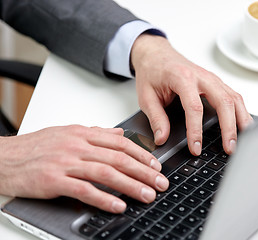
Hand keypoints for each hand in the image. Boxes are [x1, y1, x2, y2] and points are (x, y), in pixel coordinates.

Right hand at [0, 125, 168, 212]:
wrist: (5, 157)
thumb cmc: (36, 146)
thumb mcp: (69, 132)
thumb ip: (96, 133)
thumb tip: (119, 134)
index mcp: (83, 134)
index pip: (121, 143)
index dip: (142, 155)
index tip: (156, 166)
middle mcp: (78, 146)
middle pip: (119, 159)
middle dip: (144, 172)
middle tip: (160, 183)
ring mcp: (67, 163)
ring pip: (106, 173)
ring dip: (131, 186)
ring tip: (147, 195)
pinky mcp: (55, 181)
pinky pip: (85, 190)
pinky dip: (104, 199)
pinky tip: (118, 205)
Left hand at [131, 34, 252, 155]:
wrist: (156, 54)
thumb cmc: (152, 71)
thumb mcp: (146, 96)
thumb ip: (156, 118)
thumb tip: (162, 138)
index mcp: (182, 78)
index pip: (194, 107)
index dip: (196, 131)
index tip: (196, 148)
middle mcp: (201, 77)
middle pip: (223, 102)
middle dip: (228, 127)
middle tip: (229, 148)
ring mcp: (212, 79)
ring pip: (234, 98)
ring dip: (241, 120)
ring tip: (243, 141)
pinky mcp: (216, 83)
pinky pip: (234, 97)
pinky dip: (241, 112)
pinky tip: (243, 125)